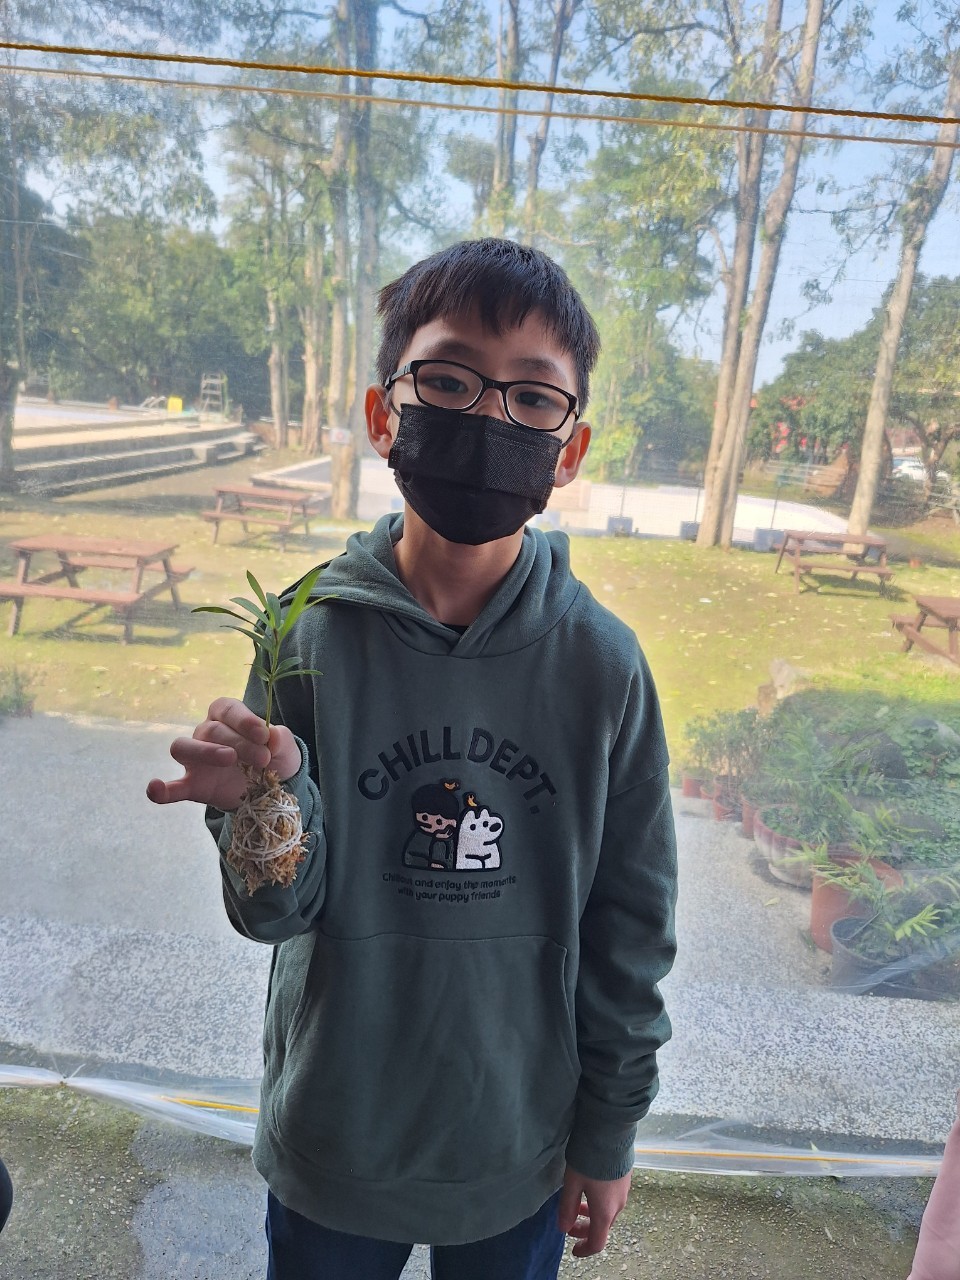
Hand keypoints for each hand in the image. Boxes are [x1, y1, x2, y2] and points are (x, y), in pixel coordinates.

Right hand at [146, 697, 300, 811]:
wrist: (272, 787)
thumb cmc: (274, 757)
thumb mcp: (285, 748)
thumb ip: (281, 739)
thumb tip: (273, 735)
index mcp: (227, 716)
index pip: (227, 709)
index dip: (244, 719)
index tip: (264, 734)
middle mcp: (206, 733)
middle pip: (211, 730)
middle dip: (239, 742)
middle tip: (262, 758)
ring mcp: (196, 760)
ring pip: (182, 747)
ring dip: (205, 752)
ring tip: (229, 760)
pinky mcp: (193, 785)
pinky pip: (172, 787)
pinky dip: (161, 789)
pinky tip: (155, 789)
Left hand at [557, 1165, 630, 1257]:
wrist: (611, 1132)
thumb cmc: (589, 1159)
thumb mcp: (572, 1183)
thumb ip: (567, 1207)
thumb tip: (563, 1228)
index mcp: (604, 1211)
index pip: (597, 1242)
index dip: (585, 1250)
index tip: (574, 1249)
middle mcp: (618, 1205)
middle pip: (603, 1227)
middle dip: (585, 1229)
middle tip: (569, 1223)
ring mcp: (624, 1192)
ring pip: (608, 1212)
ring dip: (592, 1215)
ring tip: (578, 1203)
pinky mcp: (626, 1179)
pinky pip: (613, 1199)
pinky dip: (600, 1203)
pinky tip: (590, 1189)